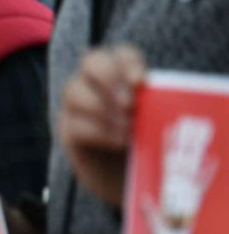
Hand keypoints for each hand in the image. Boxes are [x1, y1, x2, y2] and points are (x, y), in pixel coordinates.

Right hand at [59, 44, 146, 207]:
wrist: (131, 178)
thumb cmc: (148, 144)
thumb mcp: (159, 121)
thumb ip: (158, 105)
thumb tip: (165, 100)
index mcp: (121, 75)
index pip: (120, 54)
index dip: (128, 62)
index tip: (141, 82)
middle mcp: (95, 84)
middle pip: (91, 61)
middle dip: (110, 78)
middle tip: (130, 104)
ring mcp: (77, 107)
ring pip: (74, 90)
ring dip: (103, 109)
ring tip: (128, 129)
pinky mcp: (69, 132)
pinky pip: (75, 124)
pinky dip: (99, 132)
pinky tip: (119, 142)